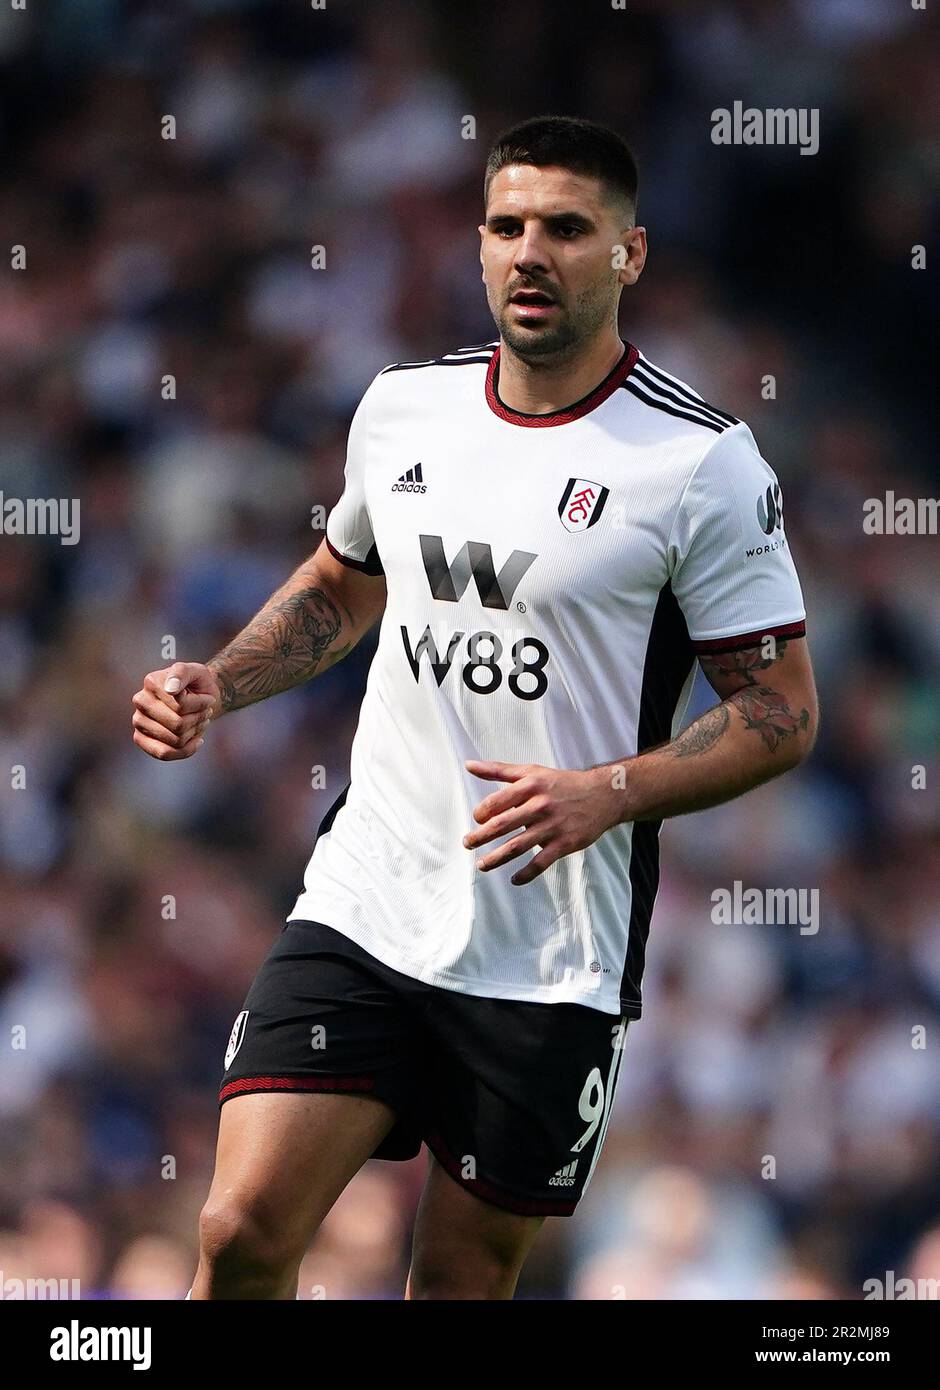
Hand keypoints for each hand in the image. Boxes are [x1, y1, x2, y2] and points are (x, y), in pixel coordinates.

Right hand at [131, 662, 220, 760]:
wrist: (198, 696)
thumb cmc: (196, 683)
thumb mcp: (195, 671)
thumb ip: (182, 673)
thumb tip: (170, 689)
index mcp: (152, 682)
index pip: (181, 705)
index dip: (201, 704)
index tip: (207, 698)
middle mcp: (141, 701)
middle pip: (178, 725)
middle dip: (198, 720)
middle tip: (205, 712)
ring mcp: (138, 721)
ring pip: (175, 740)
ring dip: (194, 733)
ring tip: (198, 721)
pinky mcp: (140, 738)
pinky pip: (164, 754)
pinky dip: (185, 750)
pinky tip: (195, 740)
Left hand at [463, 760, 622, 884]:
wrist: (602, 795)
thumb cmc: (562, 783)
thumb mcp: (532, 771)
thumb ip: (499, 770)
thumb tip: (469, 765)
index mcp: (530, 786)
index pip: (496, 802)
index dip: (481, 813)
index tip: (476, 820)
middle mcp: (540, 805)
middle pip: (502, 825)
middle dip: (480, 837)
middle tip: (467, 843)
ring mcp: (552, 826)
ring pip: (517, 846)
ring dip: (496, 858)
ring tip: (482, 864)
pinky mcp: (564, 843)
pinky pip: (540, 862)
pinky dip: (526, 874)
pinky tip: (514, 879)